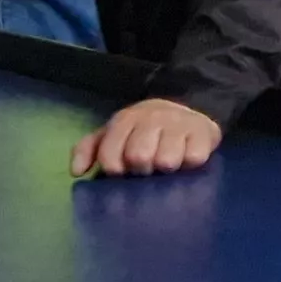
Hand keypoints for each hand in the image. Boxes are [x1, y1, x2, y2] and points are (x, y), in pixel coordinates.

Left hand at [73, 99, 222, 176]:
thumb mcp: (112, 134)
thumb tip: (77, 172)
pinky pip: (194, 159)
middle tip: (148, 169)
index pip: (110, 156)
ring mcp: (178, 125)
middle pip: (139, 158)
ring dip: (166, 168)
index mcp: (125, 120)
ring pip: (166, 161)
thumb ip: (88, 149)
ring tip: (167, 166)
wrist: (187, 108)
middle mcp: (151, 119)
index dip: (115, 170)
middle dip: (142, 170)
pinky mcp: (203, 133)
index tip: (124, 172)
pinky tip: (187, 160)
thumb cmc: (143, 130)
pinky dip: (190, 164)